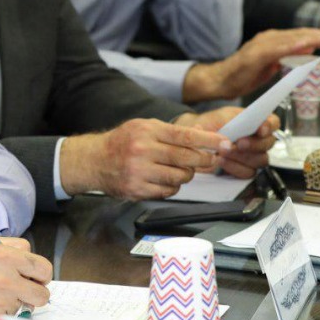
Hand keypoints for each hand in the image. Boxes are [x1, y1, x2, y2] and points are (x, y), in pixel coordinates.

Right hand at [0, 238, 51, 314]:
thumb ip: (11, 247)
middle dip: (37, 292)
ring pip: (27, 306)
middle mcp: (9, 279)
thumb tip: (29, 256)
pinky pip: (11, 314)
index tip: (36, 275)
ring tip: (2, 292)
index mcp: (8, 257)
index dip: (42, 273)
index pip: (44, 268)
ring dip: (19, 301)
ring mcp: (3, 300)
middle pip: (43, 294)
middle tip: (26, 288)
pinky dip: (5, 309)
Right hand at [59, 119, 230, 200]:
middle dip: (203, 160)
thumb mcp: (144, 127)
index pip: (185, 136)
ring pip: (180, 177)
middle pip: (186, 158)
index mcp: (146, 131)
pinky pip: (168, 191)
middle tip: (210, 159)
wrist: (93, 161)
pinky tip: (165, 179)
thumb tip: (203, 135)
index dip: (209, 140)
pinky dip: (172, 187)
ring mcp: (139, 172)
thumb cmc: (122, 142)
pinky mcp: (137, 189)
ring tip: (180, 168)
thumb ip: (172, 132)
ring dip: (186, 174)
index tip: (225, 143)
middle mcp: (142, 150)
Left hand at [180, 108, 277, 177]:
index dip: (270, 126)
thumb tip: (240, 127)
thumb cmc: (210, 125)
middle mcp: (257, 140)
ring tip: (223, 152)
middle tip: (238, 143)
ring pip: (260, 160)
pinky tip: (221, 161)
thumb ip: (231, 120)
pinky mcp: (242, 169)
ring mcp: (252, 156)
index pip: (273, 122)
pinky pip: (247, 173)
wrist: (195, 139)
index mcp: (256, 122)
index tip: (261, 129)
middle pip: (268, 144)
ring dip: (242, 156)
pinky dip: (235, 168)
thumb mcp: (219, 116)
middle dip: (254, 144)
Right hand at [181, 28, 319, 102]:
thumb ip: (288, 57)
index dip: (319, 35)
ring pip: (291, 39)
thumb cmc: (243, 75)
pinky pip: (277, 49)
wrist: (219, 81)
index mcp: (272, 41)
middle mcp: (267, 39)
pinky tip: (305, 44)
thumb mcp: (271, 66)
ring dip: (311, 37)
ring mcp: (261, 45)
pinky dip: (292, 46)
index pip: (300, 36)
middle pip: (299, 34)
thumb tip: (308, 50)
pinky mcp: (255, 55)